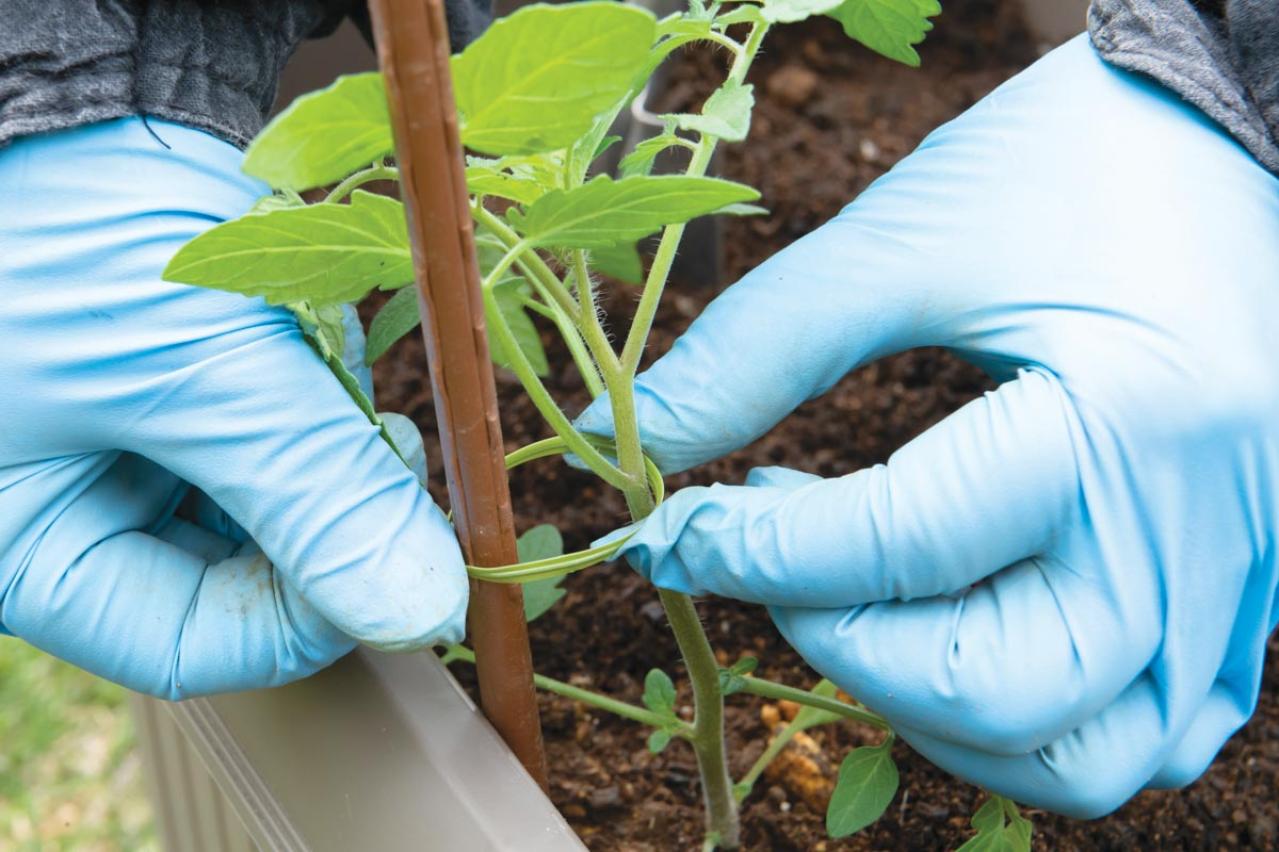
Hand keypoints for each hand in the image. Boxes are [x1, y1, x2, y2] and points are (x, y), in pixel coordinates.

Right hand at [0, 117, 466, 699]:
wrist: (64, 95)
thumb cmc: (65, 221)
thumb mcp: (188, 366)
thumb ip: (308, 491)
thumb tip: (419, 608)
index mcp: (26, 544)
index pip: (190, 642)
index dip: (308, 613)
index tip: (399, 557)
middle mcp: (72, 507)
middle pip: (237, 570)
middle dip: (318, 499)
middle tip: (374, 435)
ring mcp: (122, 447)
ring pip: (268, 493)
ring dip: (316, 429)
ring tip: (295, 342)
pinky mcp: (171, 391)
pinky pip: (269, 425)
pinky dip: (304, 386)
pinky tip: (292, 326)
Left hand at [576, 35, 1278, 815]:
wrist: (1227, 141)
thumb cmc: (1075, 167)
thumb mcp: (908, 236)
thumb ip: (760, 347)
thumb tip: (616, 439)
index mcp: (1125, 419)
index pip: (900, 546)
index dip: (753, 551)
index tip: (671, 529)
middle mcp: (1198, 529)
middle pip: (991, 690)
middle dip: (837, 642)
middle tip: (773, 557)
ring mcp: (1239, 577)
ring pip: (1079, 755)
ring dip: (930, 711)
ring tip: (860, 605)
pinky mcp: (1247, 592)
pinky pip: (1144, 730)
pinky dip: (1030, 720)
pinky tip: (959, 631)